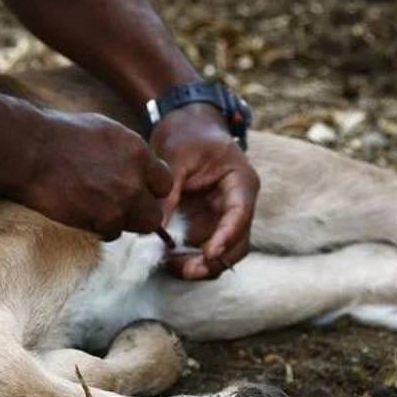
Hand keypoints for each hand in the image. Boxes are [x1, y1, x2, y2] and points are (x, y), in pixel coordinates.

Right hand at [9, 110, 173, 240]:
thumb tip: (137, 166)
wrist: (31, 152)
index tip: (137, 191)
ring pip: (136, 226)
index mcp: (137, 152)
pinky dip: (101, 228)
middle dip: (140, 213)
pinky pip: (112, 234)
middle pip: (154, 213)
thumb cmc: (60, 135)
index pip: (164, 183)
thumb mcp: (105, 130)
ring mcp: (120, 202)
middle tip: (121, 208)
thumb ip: (127, 152)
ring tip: (100, 210)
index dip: (150, 190)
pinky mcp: (102, 220)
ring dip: (121, 222)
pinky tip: (85, 215)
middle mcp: (134, 179)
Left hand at [151, 104, 259, 279]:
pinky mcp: (206, 225)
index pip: (241, 214)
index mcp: (241, 182)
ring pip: (222, 253)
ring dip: (200, 266)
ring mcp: (222, 218)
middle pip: (238, 244)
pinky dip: (188, 259)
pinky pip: (202, 250)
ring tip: (171, 266)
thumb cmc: (186, 135)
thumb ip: (169, 191)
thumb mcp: (176, 156)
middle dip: (214, 261)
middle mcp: (237, 205)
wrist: (185, 126)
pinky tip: (167, 260)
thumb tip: (155, 229)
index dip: (227, 237)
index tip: (209, 254)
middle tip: (185, 270)